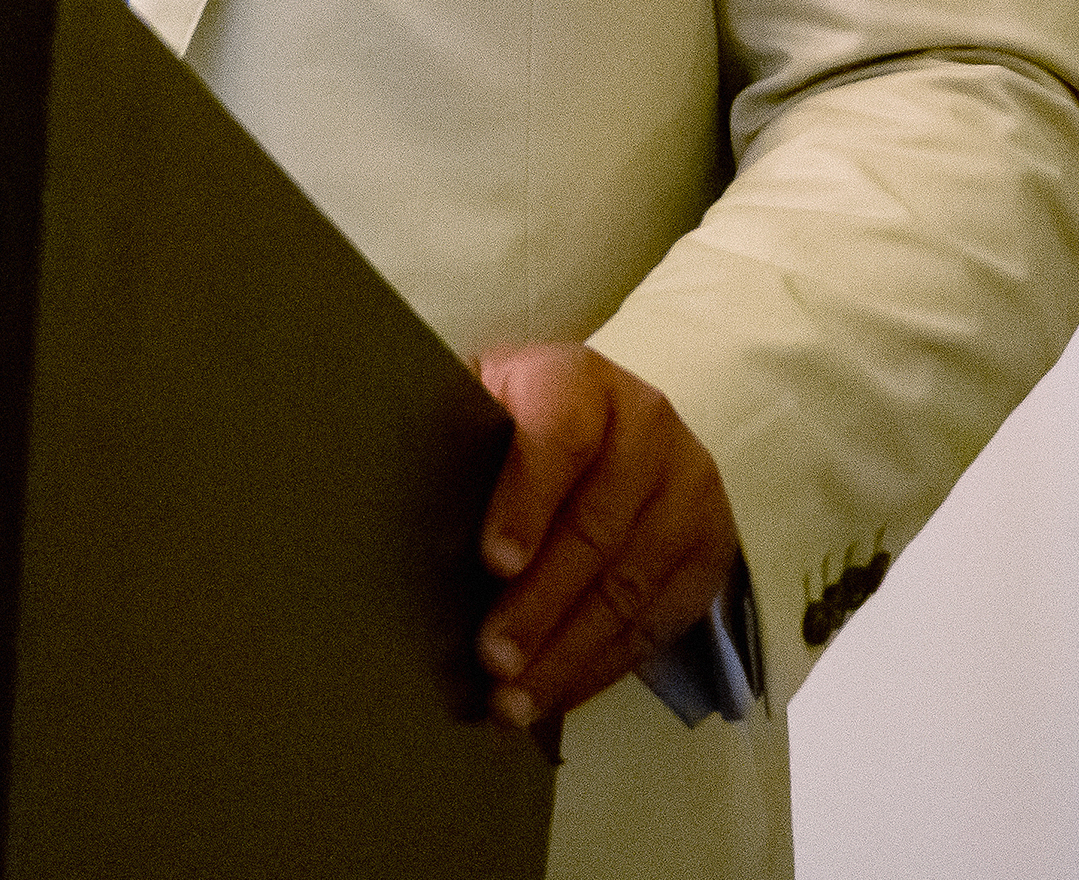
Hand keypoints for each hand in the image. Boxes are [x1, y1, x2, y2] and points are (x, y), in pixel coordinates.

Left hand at [471, 343, 739, 727]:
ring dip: (568, 651)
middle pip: (596, 525)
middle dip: (540, 602)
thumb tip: (369, 489)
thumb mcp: (477, 405)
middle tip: (493, 659)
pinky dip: (602, 665)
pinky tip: (556, 694)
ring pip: (629, 585)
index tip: (492, 563)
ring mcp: (688, 489)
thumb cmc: (509, 420)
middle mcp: (646, 426)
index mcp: (577, 380)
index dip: (526, 500)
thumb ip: (446, 436)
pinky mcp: (709, 550)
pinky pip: (659, 621)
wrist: (603, 424)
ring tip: (514, 699)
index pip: (560, 434)